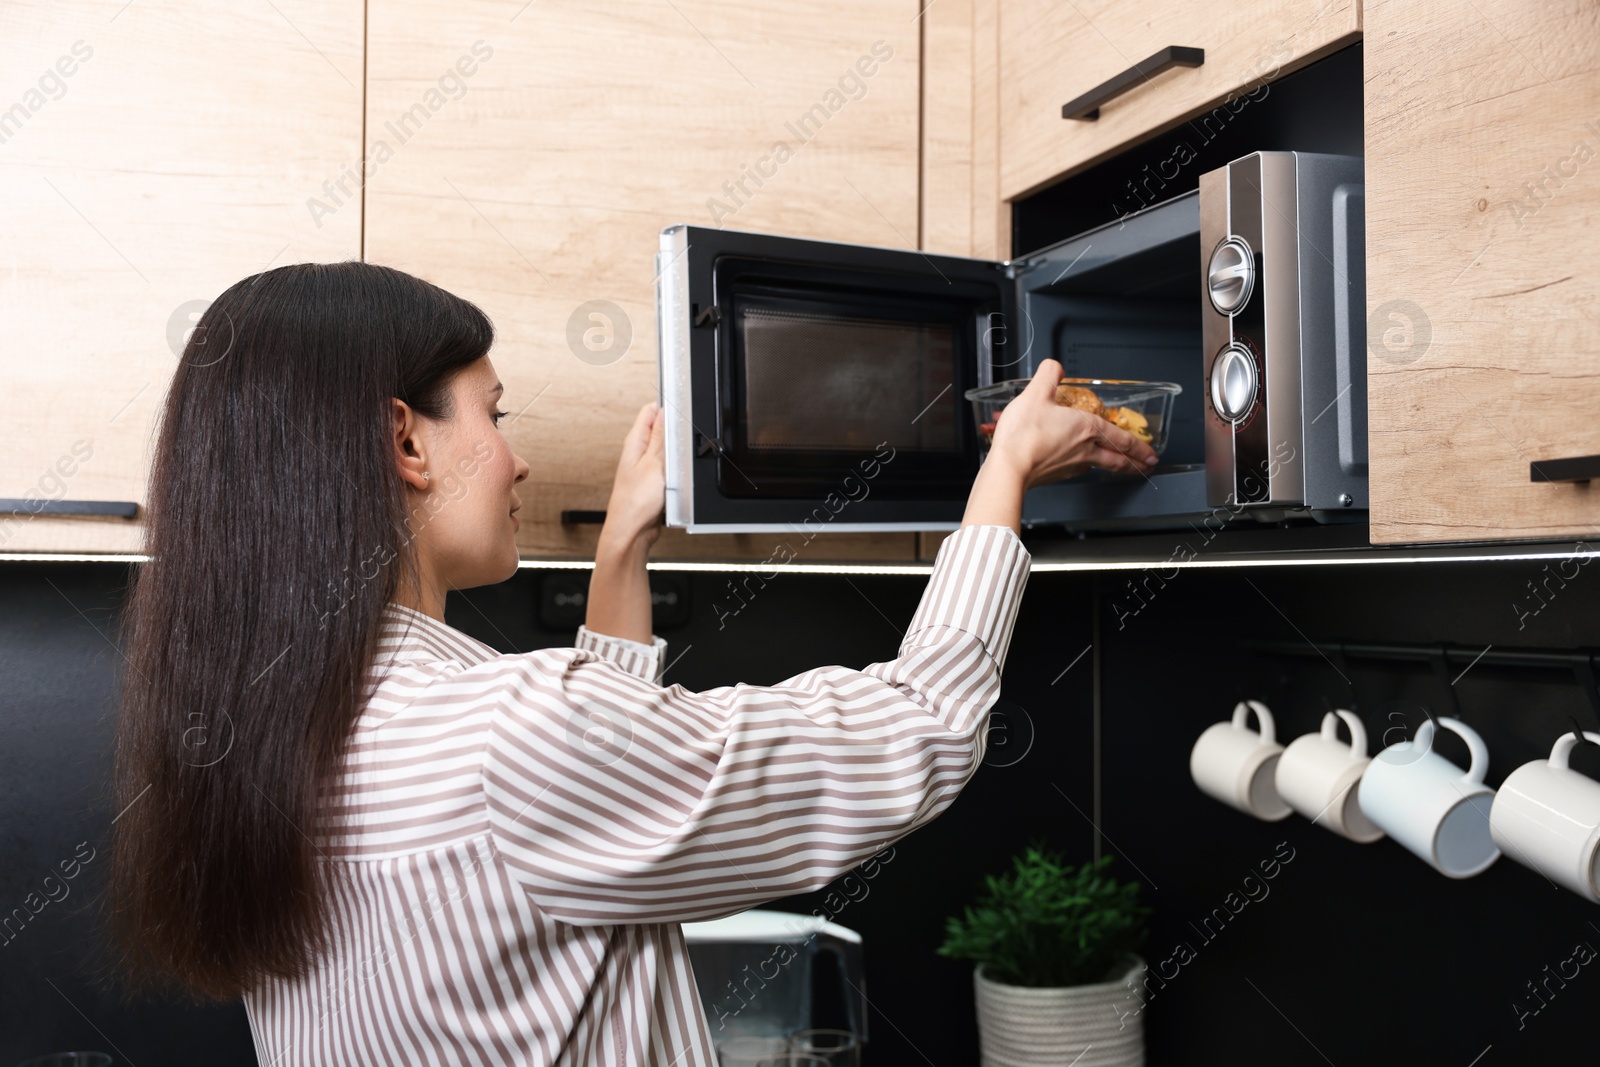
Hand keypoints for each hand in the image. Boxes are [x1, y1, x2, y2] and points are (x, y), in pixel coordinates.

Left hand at [599, 402, 665, 551]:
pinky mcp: (654, 481)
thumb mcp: (654, 463)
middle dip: (676, 434)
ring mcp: (646, 467)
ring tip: (675, 471)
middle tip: (680, 448)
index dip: (667, 407)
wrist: (632, 532)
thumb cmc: (635, 502)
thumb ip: (660, 436)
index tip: (680, 413)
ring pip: (668, 451)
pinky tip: (676, 483)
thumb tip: (664, 411)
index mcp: (634, 442)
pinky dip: (676, 474)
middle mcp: (638, 452)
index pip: (650, 411)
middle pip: (662, 430)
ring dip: (677, 457)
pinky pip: (670, 470)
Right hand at [988, 359, 1158, 488]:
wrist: (1008, 468)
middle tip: (1145, 466)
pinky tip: (1074, 464)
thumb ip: (1048, 376)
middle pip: (1117, 460)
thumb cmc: (1024, 435)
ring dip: (1111, 466)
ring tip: (1116, 466)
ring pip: (1098, 466)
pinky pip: (1075, 470)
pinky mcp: (1055, 476)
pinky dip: (1080, 466)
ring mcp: (1071, 466)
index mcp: (1086, 428)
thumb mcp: (1036, 393)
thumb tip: (1055, 367)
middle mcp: (1084, 450)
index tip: (1150, 454)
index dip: (1139, 446)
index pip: (1122, 439)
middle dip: (1134, 463)